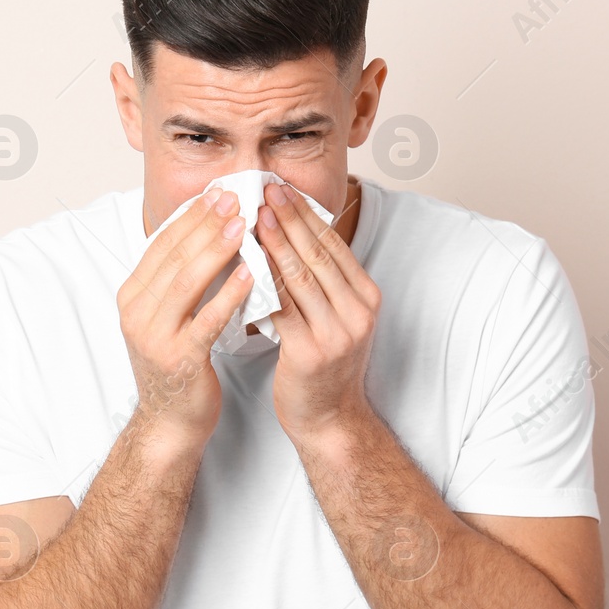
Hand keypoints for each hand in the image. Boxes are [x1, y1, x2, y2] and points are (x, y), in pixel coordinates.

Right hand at [117, 186, 254, 453]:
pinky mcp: (179, 358)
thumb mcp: (169, 316)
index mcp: (132, 295)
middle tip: (236, 197)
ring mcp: (153, 335)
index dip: (191, 215)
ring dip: (217, 249)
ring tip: (245, 225)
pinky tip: (253, 273)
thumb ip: (180, 280)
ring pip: (186, 280)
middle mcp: (136, 311)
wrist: (169, 423)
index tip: (219, 192)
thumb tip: (211, 234)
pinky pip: (207, 318)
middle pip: (174, 255)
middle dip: (206, 222)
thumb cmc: (177, 366)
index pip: (162, 243)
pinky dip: (230, 292)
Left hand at [254, 181, 382, 443]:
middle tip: (264, 190)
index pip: (333, 245)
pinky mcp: (311, 353)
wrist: (330, 419)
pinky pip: (281, 310)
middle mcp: (358, 311)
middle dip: (288, 219)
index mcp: (367, 296)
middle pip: (317, 255)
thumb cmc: (325, 365)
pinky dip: (260, 284)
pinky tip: (242, 265)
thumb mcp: (334, 317)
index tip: (281, 189)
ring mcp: (338, 333)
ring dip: (273, 244)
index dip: (306, 214)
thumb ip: (320, 282)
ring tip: (250, 218)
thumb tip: (289, 235)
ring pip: (299, 278)